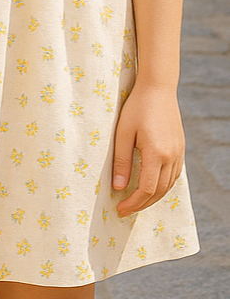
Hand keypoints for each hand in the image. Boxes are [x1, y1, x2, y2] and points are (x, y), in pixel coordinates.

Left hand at [112, 82, 184, 216]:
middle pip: (159, 192)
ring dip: (153, 198)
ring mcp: (178, 153)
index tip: (119, 209)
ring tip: (136, 202)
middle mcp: (171, 157)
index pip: (146, 189)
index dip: (133, 202)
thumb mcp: (123, 132)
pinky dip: (162, 186)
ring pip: (168, 186)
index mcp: (156, 153)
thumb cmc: (136, 108)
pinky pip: (174, 175)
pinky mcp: (180, 149)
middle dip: (142, 204)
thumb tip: (118, 187)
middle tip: (125, 210)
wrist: (158, 89)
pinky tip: (151, 186)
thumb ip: (121, 161)